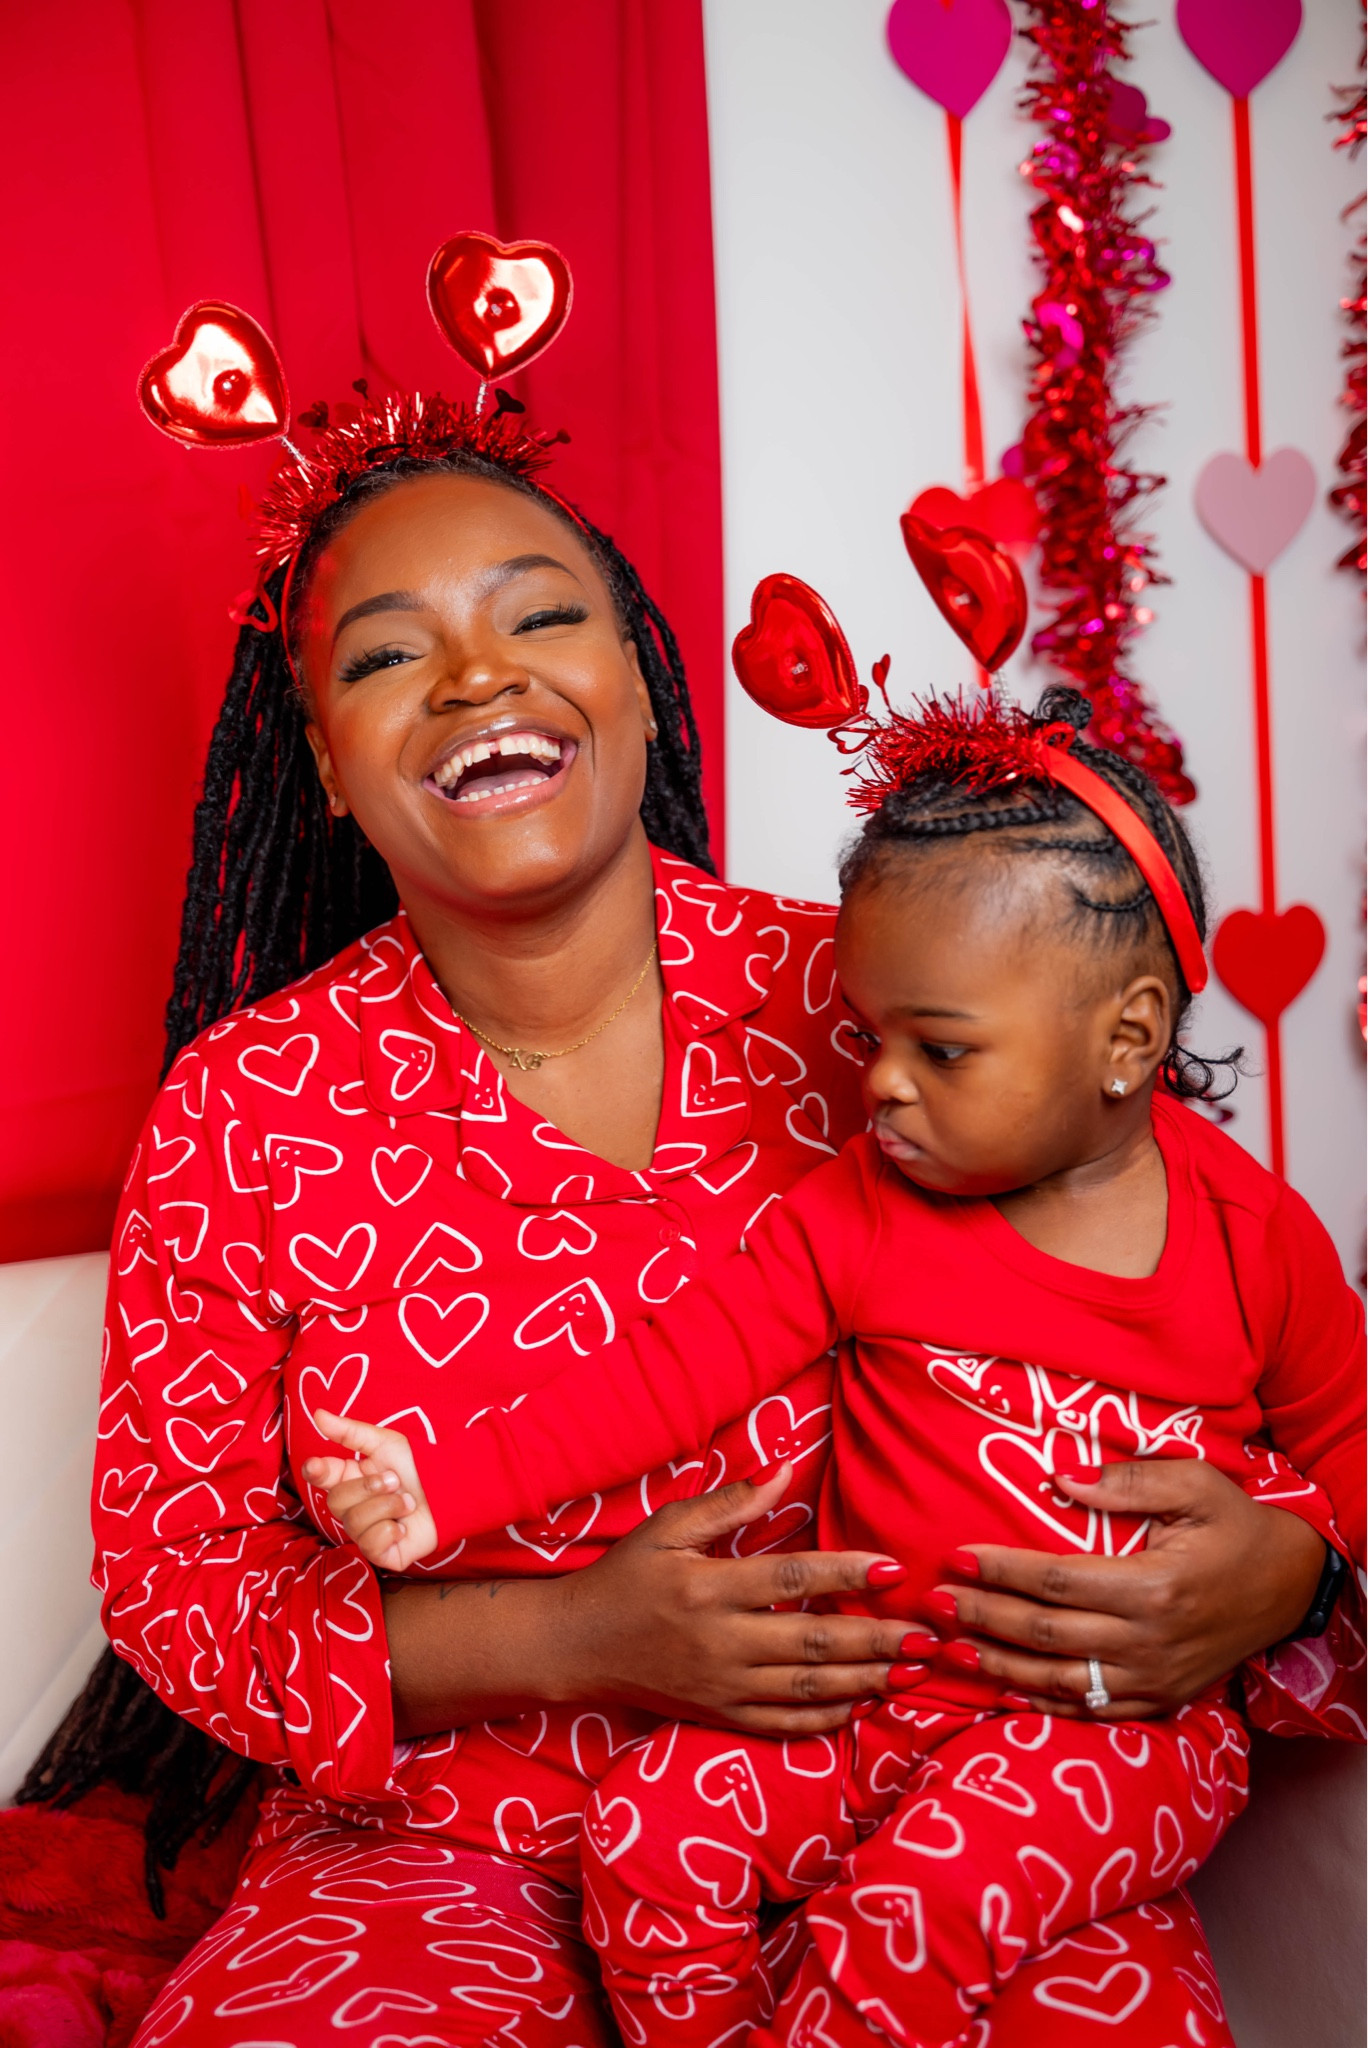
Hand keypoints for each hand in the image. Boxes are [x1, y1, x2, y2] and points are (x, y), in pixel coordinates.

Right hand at [303, 1410, 436, 1570]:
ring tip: (408, 1501)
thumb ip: (349, 1432)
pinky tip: (405, 1525)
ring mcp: (366, 1533)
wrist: (452, 1488)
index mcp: (350, 1478)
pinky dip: (392, 1530)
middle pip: (337, 1502)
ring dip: (387, 1507)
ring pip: (354, 1524)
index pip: (321, 1476)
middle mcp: (354, 1507)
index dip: (315, 1472)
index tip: (315, 1465)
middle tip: (394, 1481)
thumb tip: (318, 1415)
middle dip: (369, 1488)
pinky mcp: (383, 1554)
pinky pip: (371, 1546)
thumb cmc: (418, 1464)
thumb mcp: (385, 1443)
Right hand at [538, 1465, 915, 1733]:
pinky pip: (784, 1724)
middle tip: (927, 1636)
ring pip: (808, 1689)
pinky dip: (828, 1717)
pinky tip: (865, 1704)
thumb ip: (729, 1503)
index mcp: (708, 1588)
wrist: (576, 1646)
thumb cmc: (625, 1576)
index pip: (791, 1579)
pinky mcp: (720, 1716)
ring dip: (867, 1681)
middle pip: (813, 1643)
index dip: (845, 1574)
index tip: (892, 1568)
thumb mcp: (666, 1527)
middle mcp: (720, 1642)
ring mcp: (722, 1686)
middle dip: (877, 1640)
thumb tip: (783, 1468)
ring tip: (913, 1672)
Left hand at [927, 1459, 1325, 1717]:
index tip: (956, 1556)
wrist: (1289, 1587)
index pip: (1057, 1579)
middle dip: (983, 1618)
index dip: (1000, 1570)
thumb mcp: (1197, 1485)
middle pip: (1047, 1634)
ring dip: (997, 1666)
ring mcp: (1154, 1678)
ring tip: (948, 1649)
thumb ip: (1129, 1481)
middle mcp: (1149, 1641)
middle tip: (933, 1603)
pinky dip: (1042, 1703)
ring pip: (1059, 1679)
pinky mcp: (1159, 1700)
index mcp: (1154, 1585)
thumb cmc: (1237, 1527)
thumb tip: (1060, 1479)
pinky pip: (1090, 1710)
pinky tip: (1001, 1690)